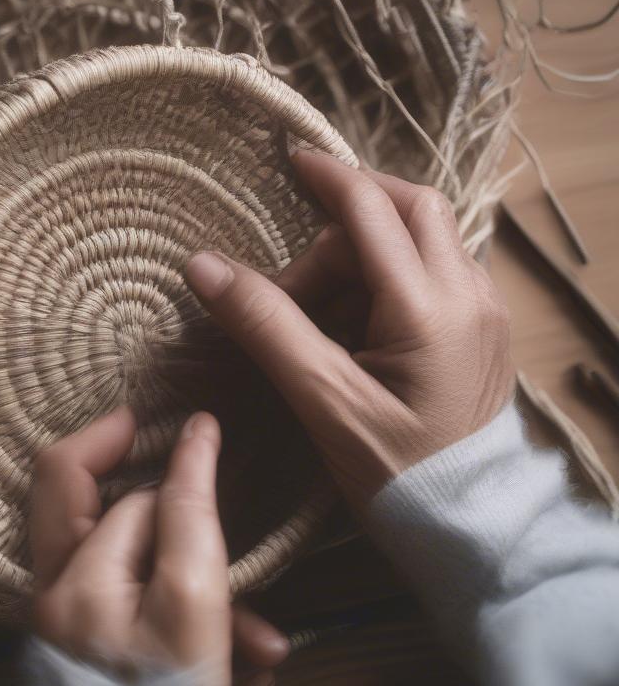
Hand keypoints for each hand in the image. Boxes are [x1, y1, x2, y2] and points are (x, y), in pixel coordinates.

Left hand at [29, 408, 287, 685]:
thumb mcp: (193, 596)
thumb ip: (186, 509)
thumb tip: (192, 434)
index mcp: (69, 584)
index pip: (119, 498)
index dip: (157, 459)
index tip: (189, 422)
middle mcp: (56, 603)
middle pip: (78, 506)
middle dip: (144, 491)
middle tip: (163, 442)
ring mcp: (74, 631)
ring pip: (133, 573)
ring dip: (202, 595)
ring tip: (261, 643)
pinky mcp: (100, 655)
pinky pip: (144, 617)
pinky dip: (195, 633)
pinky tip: (248, 670)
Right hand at [185, 151, 514, 508]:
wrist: (470, 525)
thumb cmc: (396, 474)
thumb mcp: (323, 401)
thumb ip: (266, 327)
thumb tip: (202, 267)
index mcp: (431, 307)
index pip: (372, 209)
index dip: (326, 177)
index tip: (288, 160)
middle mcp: (470, 293)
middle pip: (407, 210)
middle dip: (345, 225)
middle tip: (296, 283)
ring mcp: (483, 310)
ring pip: (419, 241)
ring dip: (363, 258)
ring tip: (321, 323)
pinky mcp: (482, 330)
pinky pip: (431, 274)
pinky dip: (386, 281)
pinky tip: (358, 330)